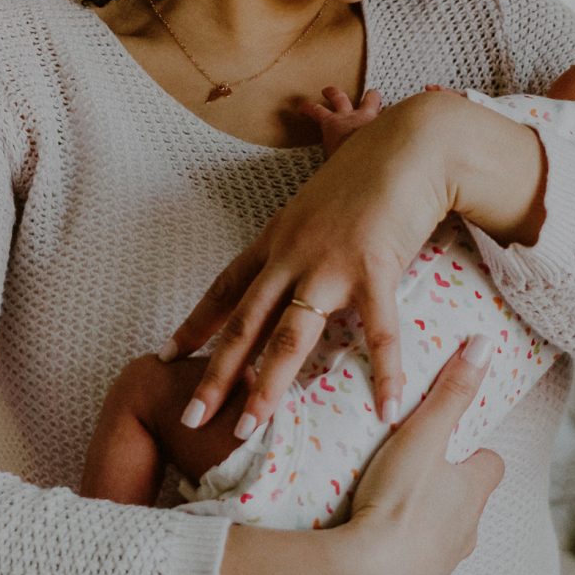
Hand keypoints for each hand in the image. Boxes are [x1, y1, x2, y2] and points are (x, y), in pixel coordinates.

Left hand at [160, 94, 455, 432]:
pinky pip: (378, 332)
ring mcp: (329, 265)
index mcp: (277, 240)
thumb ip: (306, 234)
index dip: (196, 323)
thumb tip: (301, 256)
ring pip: (288, 337)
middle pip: (244, 324)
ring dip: (267, 387)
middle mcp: (291, 256)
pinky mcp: (374, 269)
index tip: (166, 353)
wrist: (408, 144)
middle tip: (191, 418)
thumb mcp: (319, 202)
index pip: (226, 289)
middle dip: (215, 374)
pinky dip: (385, 372)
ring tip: (249, 429)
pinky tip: (387, 408)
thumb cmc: (369, 170)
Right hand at [341, 333, 506, 574]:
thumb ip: (451, 392)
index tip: (449, 441)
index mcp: (474, 492)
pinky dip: (403, 552)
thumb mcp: (424, 437)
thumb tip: (486, 345)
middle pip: (467, 501)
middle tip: (411, 471)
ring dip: (425, 521)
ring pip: (444, 535)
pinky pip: (415, 564)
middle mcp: (468, 531)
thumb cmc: (399, 501)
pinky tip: (374, 542)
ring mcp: (443, 564)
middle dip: (447, 487)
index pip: (491, 464)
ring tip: (387, 506)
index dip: (473, 451)